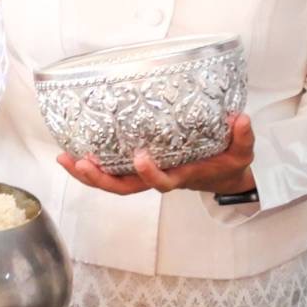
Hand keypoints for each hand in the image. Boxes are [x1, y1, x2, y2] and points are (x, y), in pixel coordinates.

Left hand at [56, 113, 257, 195]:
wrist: (222, 175)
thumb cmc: (227, 162)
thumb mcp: (241, 152)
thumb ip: (242, 136)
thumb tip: (240, 118)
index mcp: (180, 177)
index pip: (162, 182)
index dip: (150, 174)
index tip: (141, 157)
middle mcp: (158, 179)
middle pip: (125, 188)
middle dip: (100, 179)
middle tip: (80, 163)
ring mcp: (144, 176)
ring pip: (112, 182)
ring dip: (86, 174)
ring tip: (64, 158)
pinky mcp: (136, 167)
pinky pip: (110, 170)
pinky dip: (90, 165)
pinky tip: (70, 153)